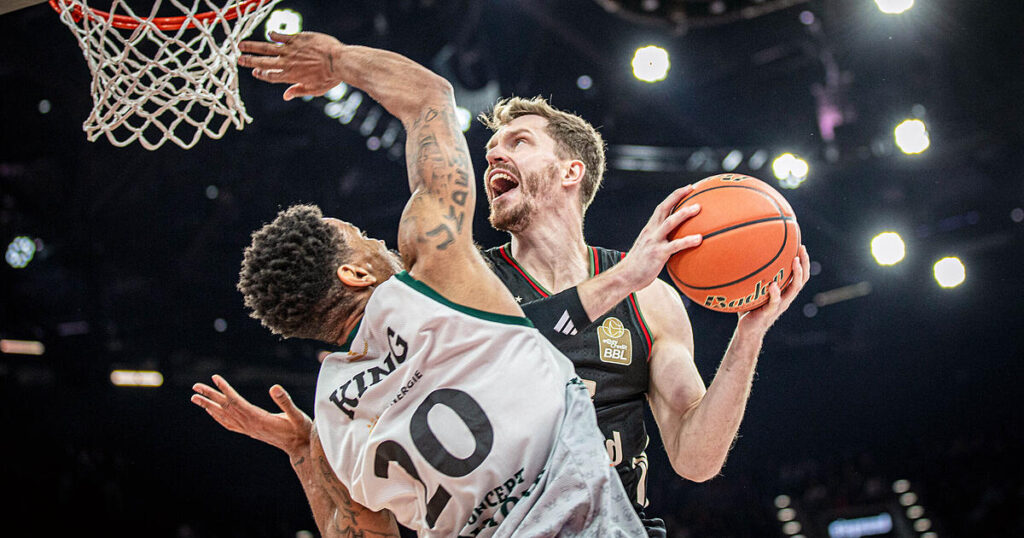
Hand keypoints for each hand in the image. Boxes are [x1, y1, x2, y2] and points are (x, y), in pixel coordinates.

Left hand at [191, 374, 312, 457]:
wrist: (300, 448)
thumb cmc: (301, 430)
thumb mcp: (296, 415)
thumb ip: (286, 402)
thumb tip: (274, 387)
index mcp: (258, 419)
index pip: (236, 402)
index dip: (225, 389)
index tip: (214, 378)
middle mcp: (249, 425)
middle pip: (225, 408)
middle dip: (210, 396)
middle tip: (195, 387)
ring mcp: (248, 429)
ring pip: (224, 416)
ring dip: (209, 406)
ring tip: (196, 398)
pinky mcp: (251, 431)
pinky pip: (229, 424)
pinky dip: (218, 417)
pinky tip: (213, 413)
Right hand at [238, 31, 345, 100]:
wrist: (338, 61)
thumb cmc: (330, 78)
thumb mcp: (314, 89)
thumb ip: (298, 91)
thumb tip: (285, 96)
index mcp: (290, 76)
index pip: (270, 76)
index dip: (261, 74)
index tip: (255, 71)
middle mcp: (287, 63)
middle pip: (263, 62)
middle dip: (249, 60)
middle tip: (239, 58)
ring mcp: (290, 50)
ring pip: (267, 48)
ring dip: (253, 46)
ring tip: (241, 45)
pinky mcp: (297, 38)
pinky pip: (281, 36)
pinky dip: (274, 35)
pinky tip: (269, 33)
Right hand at [618, 185, 702, 290]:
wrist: (624, 277)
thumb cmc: (638, 267)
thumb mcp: (648, 250)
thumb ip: (660, 244)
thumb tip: (676, 245)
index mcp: (649, 229)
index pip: (661, 208)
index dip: (674, 197)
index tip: (687, 189)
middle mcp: (651, 231)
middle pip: (664, 208)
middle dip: (677, 196)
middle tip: (692, 188)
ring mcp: (654, 242)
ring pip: (670, 222)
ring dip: (684, 213)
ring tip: (698, 208)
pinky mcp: (658, 253)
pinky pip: (675, 245)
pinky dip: (688, 240)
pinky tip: (700, 239)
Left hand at [736, 245, 810, 334]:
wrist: (747, 331)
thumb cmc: (748, 309)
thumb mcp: (752, 291)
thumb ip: (751, 278)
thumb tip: (739, 257)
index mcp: (784, 293)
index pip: (799, 276)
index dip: (803, 262)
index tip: (801, 246)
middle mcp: (785, 298)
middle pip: (801, 280)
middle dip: (804, 264)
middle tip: (802, 249)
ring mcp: (778, 306)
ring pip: (793, 290)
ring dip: (796, 275)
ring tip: (795, 261)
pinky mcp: (768, 313)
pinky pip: (774, 302)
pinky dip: (774, 293)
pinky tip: (773, 285)